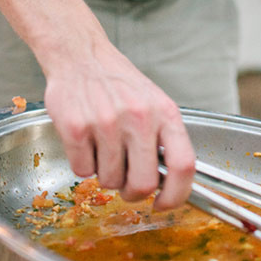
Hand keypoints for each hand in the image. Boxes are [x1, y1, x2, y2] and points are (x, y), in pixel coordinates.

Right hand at [44, 44, 195, 207]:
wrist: (81, 56)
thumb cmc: (119, 84)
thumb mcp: (154, 102)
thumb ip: (164, 138)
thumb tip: (169, 184)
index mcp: (165, 113)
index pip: (184, 165)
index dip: (177, 195)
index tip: (164, 204)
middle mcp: (139, 117)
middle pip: (143, 184)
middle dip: (132, 192)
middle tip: (124, 179)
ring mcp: (107, 123)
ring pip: (108, 181)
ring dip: (104, 173)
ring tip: (103, 144)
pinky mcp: (76, 128)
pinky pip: (81, 171)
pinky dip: (82, 163)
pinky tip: (86, 139)